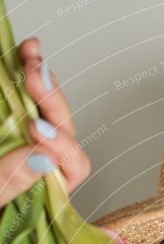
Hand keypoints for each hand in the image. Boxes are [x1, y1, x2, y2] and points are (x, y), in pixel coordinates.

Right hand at [0, 37, 91, 208]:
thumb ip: (10, 182)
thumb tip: (43, 157)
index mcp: (46, 192)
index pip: (74, 167)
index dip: (62, 146)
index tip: (36, 130)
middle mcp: (40, 166)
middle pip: (63, 130)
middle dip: (51, 100)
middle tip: (34, 74)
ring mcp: (23, 144)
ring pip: (44, 108)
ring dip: (40, 78)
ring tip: (30, 51)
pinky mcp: (8, 127)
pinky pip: (20, 97)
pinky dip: (19, 70)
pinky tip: (22, 51)